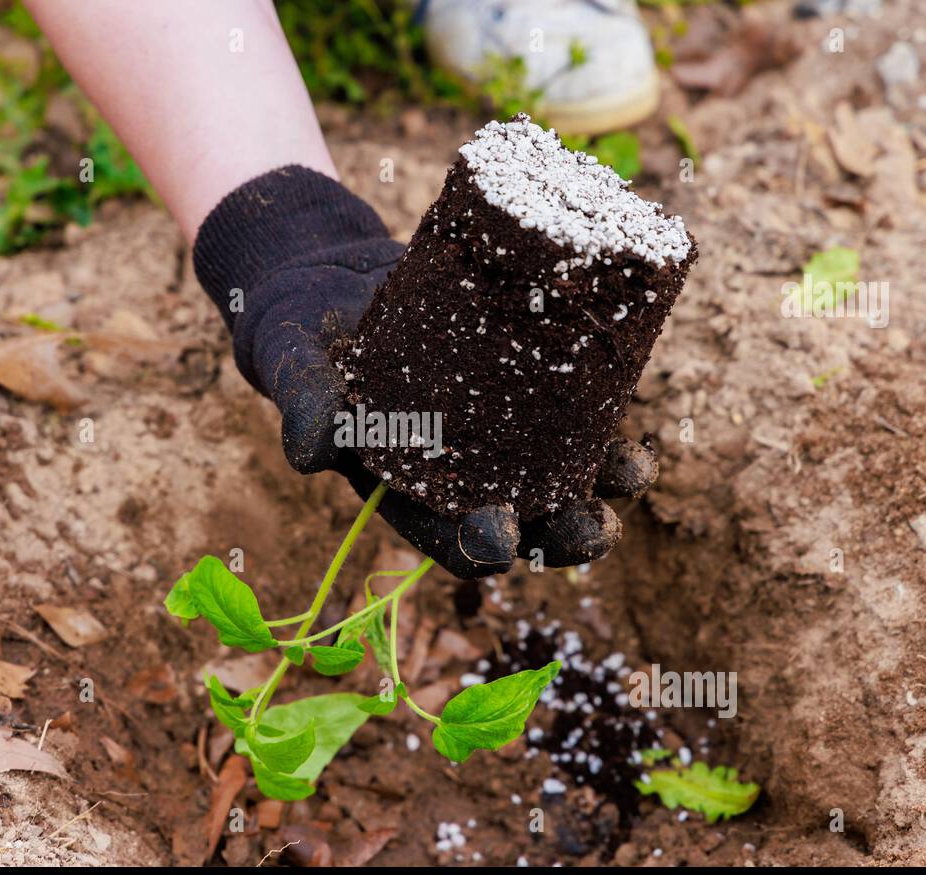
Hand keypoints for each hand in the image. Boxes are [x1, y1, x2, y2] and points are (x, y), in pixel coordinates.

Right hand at [193, 166, 656, 578]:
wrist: (327, 276)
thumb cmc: (298, 335)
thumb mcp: (291, 364)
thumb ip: (304, 403)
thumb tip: (311, 452)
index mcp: (406, 486)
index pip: (447, 537)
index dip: (479, 547)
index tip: (502, 538)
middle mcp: (459, 466)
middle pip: (523, 516)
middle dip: (562, 530)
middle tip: (596, 529)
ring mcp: (497, 422)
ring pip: (561, 466)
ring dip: (602, 479)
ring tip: (633, 469)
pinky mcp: (520, 371)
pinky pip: (569, 397)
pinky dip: (601, 398)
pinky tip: (627, 383)